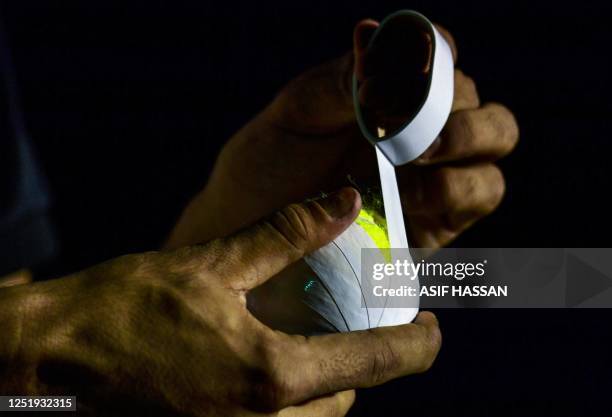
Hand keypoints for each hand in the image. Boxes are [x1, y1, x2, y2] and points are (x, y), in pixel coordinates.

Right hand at [0, 189, 440, 416]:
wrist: (56, 354)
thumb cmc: (128, 306)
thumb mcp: (214, 262)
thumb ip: (287, 234)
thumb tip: (344, 202)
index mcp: (272, 378)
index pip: (375, 364)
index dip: (418, 344)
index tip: (434, 326)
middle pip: (347, 396)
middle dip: (368, 361)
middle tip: (367, 320)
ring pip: (316, 416)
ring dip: (331, 381)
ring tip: (325, 337)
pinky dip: (297, 394)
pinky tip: (280, 359)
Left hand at [167, 19, 517, 249]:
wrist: (255, 235)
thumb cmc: (267, 168)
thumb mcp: (295, 116)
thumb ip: (340, 81)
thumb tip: (374, 35)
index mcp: (388, 94)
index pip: (438, 58)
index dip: (437, 55)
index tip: (413, 68)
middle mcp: (419, 130)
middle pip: (475, 98)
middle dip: (453, 109)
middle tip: (404, 129)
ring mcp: (435, 174)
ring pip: (494, 145)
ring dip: (461, 144)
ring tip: (406, 162)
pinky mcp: (438, 221)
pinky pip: (478, 195)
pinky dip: (452, 190)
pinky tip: (407, 198)